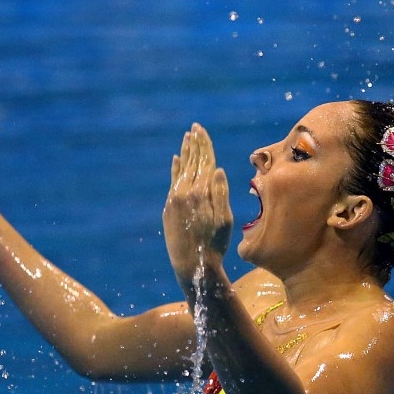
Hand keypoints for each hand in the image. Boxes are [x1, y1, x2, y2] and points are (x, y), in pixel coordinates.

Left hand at [163, 122, 231, 282]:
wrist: (193, 265)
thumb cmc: (215, 244)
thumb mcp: (224, 220)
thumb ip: (220, 193)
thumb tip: (217, 169)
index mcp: (202, 193)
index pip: (204, 162)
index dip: (204, 145)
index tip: (201, 130)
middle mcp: (186, 192)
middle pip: (192, 162)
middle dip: (194, 144)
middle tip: (194, 128)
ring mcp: (175, 199)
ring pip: (182, 169)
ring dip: (185, 153)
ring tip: (187, 138)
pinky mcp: (169, 208)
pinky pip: (172, 182)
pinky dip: (175, 169)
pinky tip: (176, 159)